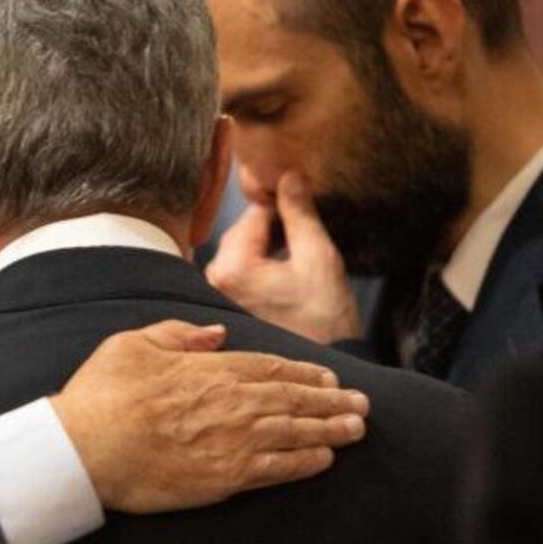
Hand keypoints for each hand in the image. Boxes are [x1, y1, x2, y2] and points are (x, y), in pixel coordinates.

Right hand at [50, 319, 369, 513]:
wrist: (85, 447)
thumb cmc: (101, 395)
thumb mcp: (133, 344)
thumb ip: (179, 334)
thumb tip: (215, 333)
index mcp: (210, 368)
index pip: (271, 366)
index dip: (304, 371)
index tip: (327, 375)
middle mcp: (232, 401)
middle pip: (295, 397)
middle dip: (332, 400)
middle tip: (361, 404)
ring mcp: (234, 440)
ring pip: (297, 430)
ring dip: (331, 429)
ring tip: (357, 428)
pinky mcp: (227, 477)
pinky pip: (280, 468)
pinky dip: (307, 462)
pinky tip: (327, 459)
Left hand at [205, 171, 361, 344]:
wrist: (327, 367)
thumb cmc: (325, 319)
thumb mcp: (319, 258)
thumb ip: (300, 213)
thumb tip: (289, 177)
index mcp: (232, 268)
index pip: (253, 214)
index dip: (281, 205)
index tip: (302, 203)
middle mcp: (215, 282)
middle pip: (243, 233)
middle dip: (272, 228)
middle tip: (304, 232)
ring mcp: (217, 298)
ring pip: (242, 251)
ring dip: (268, 246)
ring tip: (298, 257)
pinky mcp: (226, 308)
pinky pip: (240, 272)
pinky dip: (260, 265)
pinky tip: (286, 274)